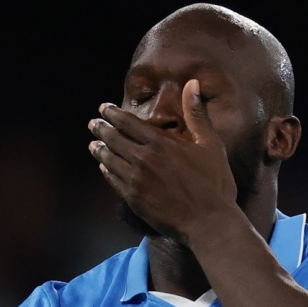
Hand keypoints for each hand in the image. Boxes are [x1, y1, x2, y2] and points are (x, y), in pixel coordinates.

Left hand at [89, 82, 243, 244]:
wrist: (208, 223)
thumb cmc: (214, 183)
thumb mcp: (211, 144)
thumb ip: (197, 114)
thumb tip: (193, 83)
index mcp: (160, 143)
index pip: (128, 123)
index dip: (112, 114)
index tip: (103, 108)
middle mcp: (143, 159)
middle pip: (113, 139)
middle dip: (101, 129)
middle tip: (93, 124)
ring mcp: (135, 181)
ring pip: (109, 160)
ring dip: (99, 150)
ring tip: (93, 145)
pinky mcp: (134, 199)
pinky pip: (114, 181)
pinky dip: (106, 171)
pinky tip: (104, 168)